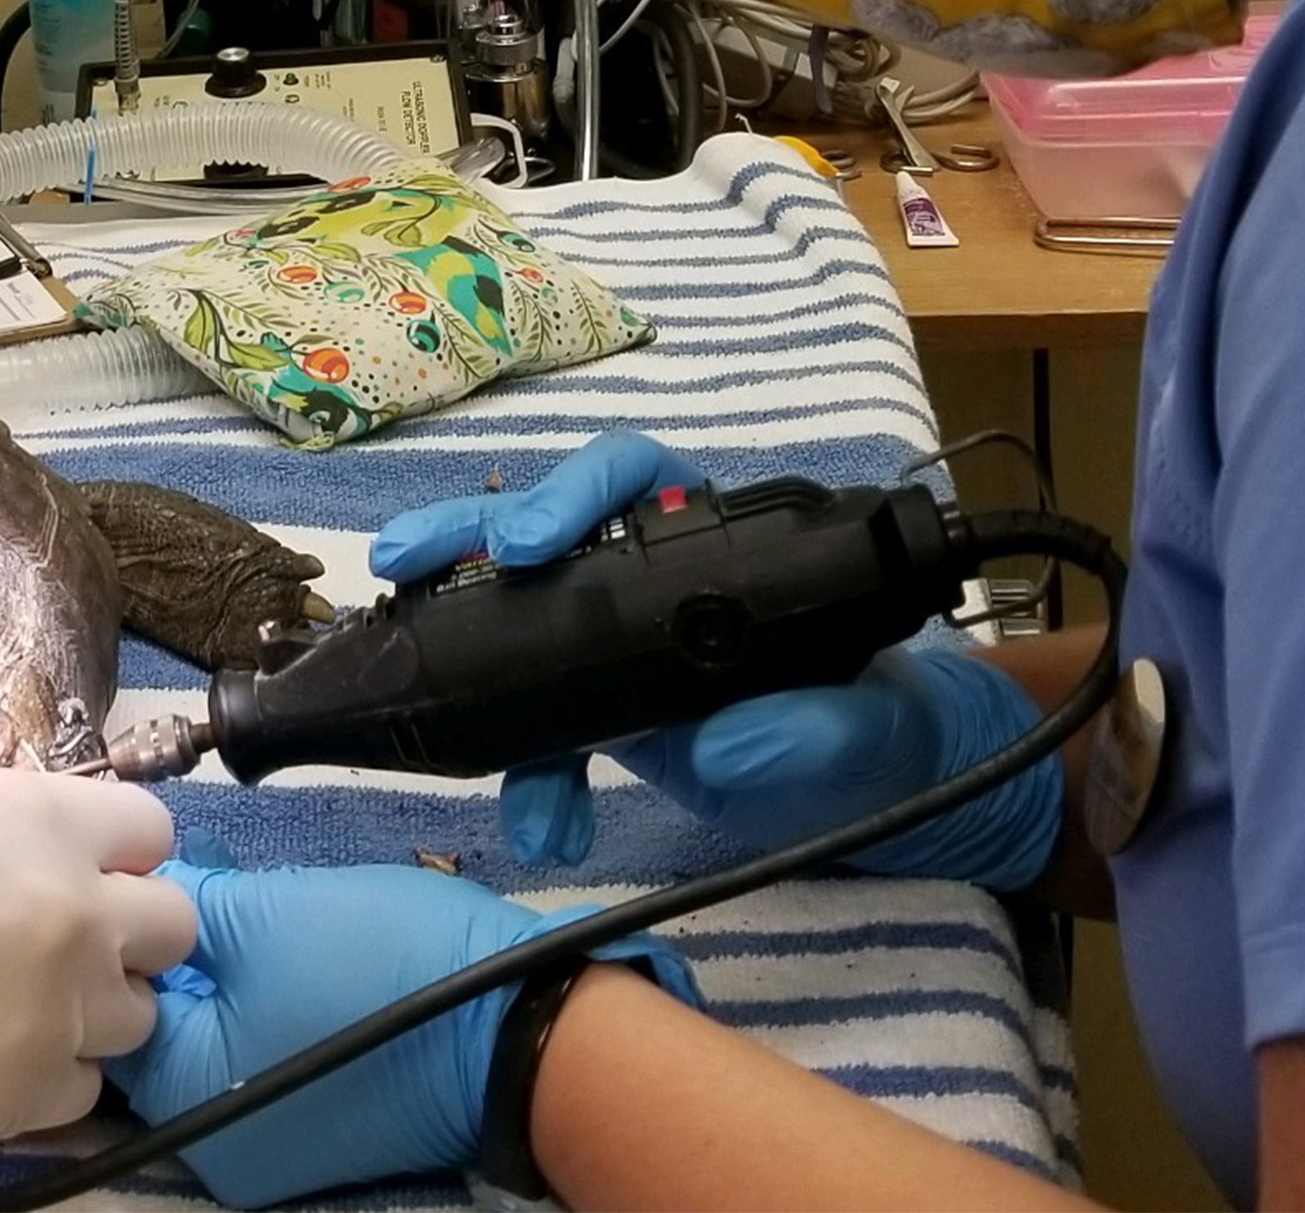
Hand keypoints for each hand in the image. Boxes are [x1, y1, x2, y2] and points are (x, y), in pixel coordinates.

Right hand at [0, 768, 194, 1209]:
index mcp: (34, 817)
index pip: (152, 832)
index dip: (111, 847)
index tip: (73, 862)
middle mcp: (66, 916)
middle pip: (169, 930)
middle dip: (121, 928)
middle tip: (47, 934)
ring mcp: (40, 1023)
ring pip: (132, 1022)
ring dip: (87, 1008)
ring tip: (4, 1001)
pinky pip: (77, 1096)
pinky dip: (46, 1078)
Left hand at [108, 858, 694, 1209]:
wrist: (505, 1027)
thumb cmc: (375, 961)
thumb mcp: (265, 910)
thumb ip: (186, 906)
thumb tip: (141, 897)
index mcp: (188, 1100)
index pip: (106, 1014)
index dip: (115, 939)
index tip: (133, 879)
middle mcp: (213, 1146)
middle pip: (148, 1040)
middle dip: (164, 964)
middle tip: (186, 888)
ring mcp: (262, 1145)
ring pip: (201, 1049)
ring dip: (210, 985)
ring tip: (233, 916)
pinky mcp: (306, 1129)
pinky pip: (248, 1064)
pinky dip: (248, 1013)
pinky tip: (268, 957)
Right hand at [372, 434, 1061, 888]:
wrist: (893, 797)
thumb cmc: (896, 730)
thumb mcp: (879, 728)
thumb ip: (824, 725)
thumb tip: (733, 738)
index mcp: (719, 543)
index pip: (635, 478)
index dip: (573, 494)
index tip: (530, 546)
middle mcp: (654, 574)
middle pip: (544, 527)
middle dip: (465, 536)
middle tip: (408, 561)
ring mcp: (618, 641)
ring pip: (516, 615)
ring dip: (454, 641)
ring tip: (411, 686)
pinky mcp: (604, 711)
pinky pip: (539, 727)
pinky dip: (524, 775)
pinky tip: (540, 825)